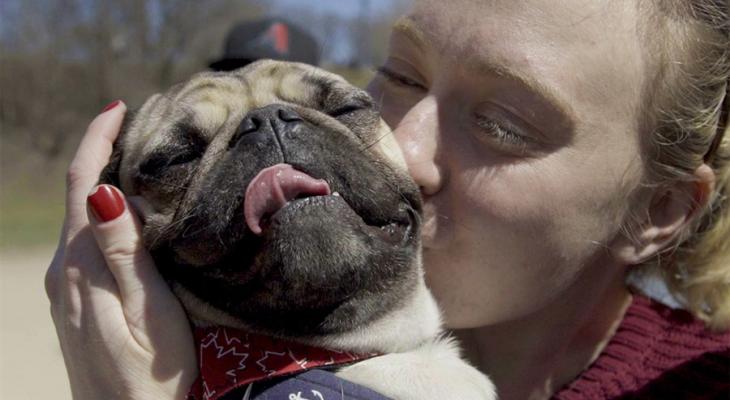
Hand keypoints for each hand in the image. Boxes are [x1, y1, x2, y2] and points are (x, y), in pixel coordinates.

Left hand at [45, 101, 196, 399]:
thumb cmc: (152, 375)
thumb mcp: (147, 313)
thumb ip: (121, 253)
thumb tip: (100, 191)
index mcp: (80, 267)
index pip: (79, 185)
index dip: (96, 141)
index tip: (119, 108)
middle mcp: (63, 269)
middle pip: (76, 194)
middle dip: (100, 152)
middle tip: (137, 123)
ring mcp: (64, 285)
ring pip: (78, 214)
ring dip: (100, 178)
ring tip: (136, 155)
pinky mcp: (72, 298)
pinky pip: (83, 237)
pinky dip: (101, 208)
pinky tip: (123, 208)